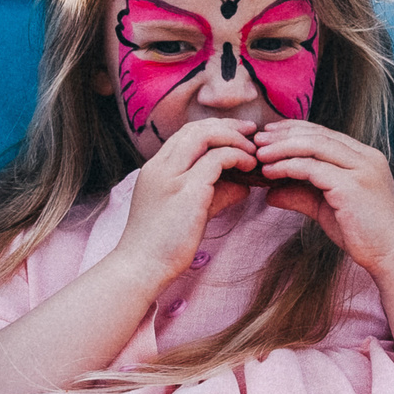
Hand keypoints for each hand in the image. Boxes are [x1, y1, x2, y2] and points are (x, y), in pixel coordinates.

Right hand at [110, 118, 258, 284]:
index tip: (237, 134)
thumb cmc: (162, 246)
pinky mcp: (186, 190)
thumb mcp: (189, 212)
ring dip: (234, 139)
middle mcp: (160, 167)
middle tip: (252, 132)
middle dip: (227, 126)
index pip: (185, 133)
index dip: (214, 128)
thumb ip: (215, 195)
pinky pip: (216, 159)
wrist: (141, 268)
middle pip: (196, 128)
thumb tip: (243, 186)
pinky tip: (248, 168)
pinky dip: (236, 157)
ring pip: (205, 136)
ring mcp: (171, 176)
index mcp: (155, 169)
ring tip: (253, 152)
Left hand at [252, 122, 393, 279]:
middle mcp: (366, 157)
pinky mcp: (353, 186)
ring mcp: (362, 169)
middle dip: (284, 134)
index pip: (325, 133)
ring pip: (314, 146)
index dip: (294, 130)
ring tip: (259, 154)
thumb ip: (302, 195)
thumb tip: (270, 193)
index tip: (269, 133)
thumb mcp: (327, 209)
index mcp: (365, 157)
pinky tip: (271, 172)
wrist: (391, 257)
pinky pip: (312, 168)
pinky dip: (288, 167)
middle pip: (318, 134)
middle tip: (257, 138)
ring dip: (282, 147)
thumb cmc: (364, 235)